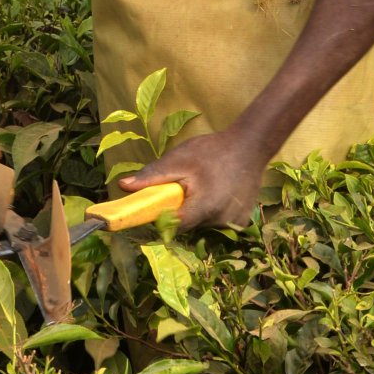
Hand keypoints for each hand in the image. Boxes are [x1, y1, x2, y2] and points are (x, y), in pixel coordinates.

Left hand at [121, 129, 275, 228]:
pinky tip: (215, 191)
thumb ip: (152, 176)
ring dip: (196, 210)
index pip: (174, 226)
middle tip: (184, 188)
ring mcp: (234, 223)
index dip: (161, 220)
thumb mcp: (178, 159)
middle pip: (188, 225)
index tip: (155, 209)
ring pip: (202, 224)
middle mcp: (221, 221)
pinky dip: (210, 210)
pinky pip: (216, 221)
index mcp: (205, 207)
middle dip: (180, 210)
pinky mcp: (241, 221)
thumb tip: (123, 186)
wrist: (250, 146)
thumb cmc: (212, 150)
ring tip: (202, 186)